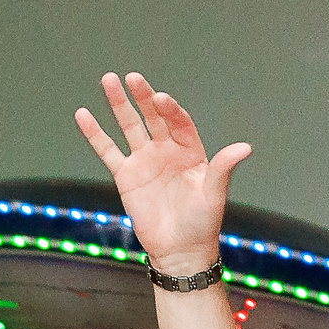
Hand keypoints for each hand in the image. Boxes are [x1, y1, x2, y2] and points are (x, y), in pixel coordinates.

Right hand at [77, 72, 249, 276]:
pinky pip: (108, 150)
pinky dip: (95, 133)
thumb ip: (223, 168)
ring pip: (129, 126)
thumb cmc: (202, 223)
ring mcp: (145, 160)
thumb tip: (245, 147)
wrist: (179, 251)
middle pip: (153, 116)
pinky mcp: (126, 175)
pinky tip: (83, 114)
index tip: (160, 98)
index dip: (170, 109)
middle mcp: (167, 150)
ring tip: (108, 80)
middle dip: (143, 97)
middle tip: (132, 78)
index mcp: (191, 151)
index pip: (179, 121)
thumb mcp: (214, 194)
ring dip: (119, 104)